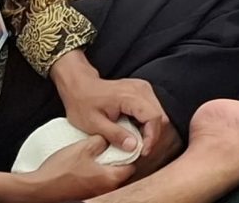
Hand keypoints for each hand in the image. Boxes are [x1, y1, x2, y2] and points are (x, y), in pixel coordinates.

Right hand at [0, 135, 136, 202]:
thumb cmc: (61, 170)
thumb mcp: (83, 147)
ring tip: (100, 152)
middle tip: (113, 145)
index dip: (130, 152)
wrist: (40, 188)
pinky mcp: (86, 193)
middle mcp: (107, 189)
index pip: (132, 166)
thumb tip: (109, 138)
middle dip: (120, 159)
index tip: (125, 142)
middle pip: (123, 172)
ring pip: (110, 177)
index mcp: (110, 178)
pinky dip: (98, 172)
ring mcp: (96, 193)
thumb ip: (101, 141)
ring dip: (108, 165)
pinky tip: (89, 162)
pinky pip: (99, 181)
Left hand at [53, 54, 167, 158]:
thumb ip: (115, 135)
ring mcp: (143, 88)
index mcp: (130, 96)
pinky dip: (148, 123)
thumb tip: (134, 147)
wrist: (79, 86)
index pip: (154, 117)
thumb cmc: (82, 103)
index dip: (152, 137)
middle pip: (160, 116)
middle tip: (141, 151)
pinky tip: (136, 132)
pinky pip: (152, 109)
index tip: (143, 152)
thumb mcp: (94, 124)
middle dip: (153, 136)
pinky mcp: (142, 91)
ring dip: (151, 130)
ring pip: (158, 113)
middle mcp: (141, 89)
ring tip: (138, 144)